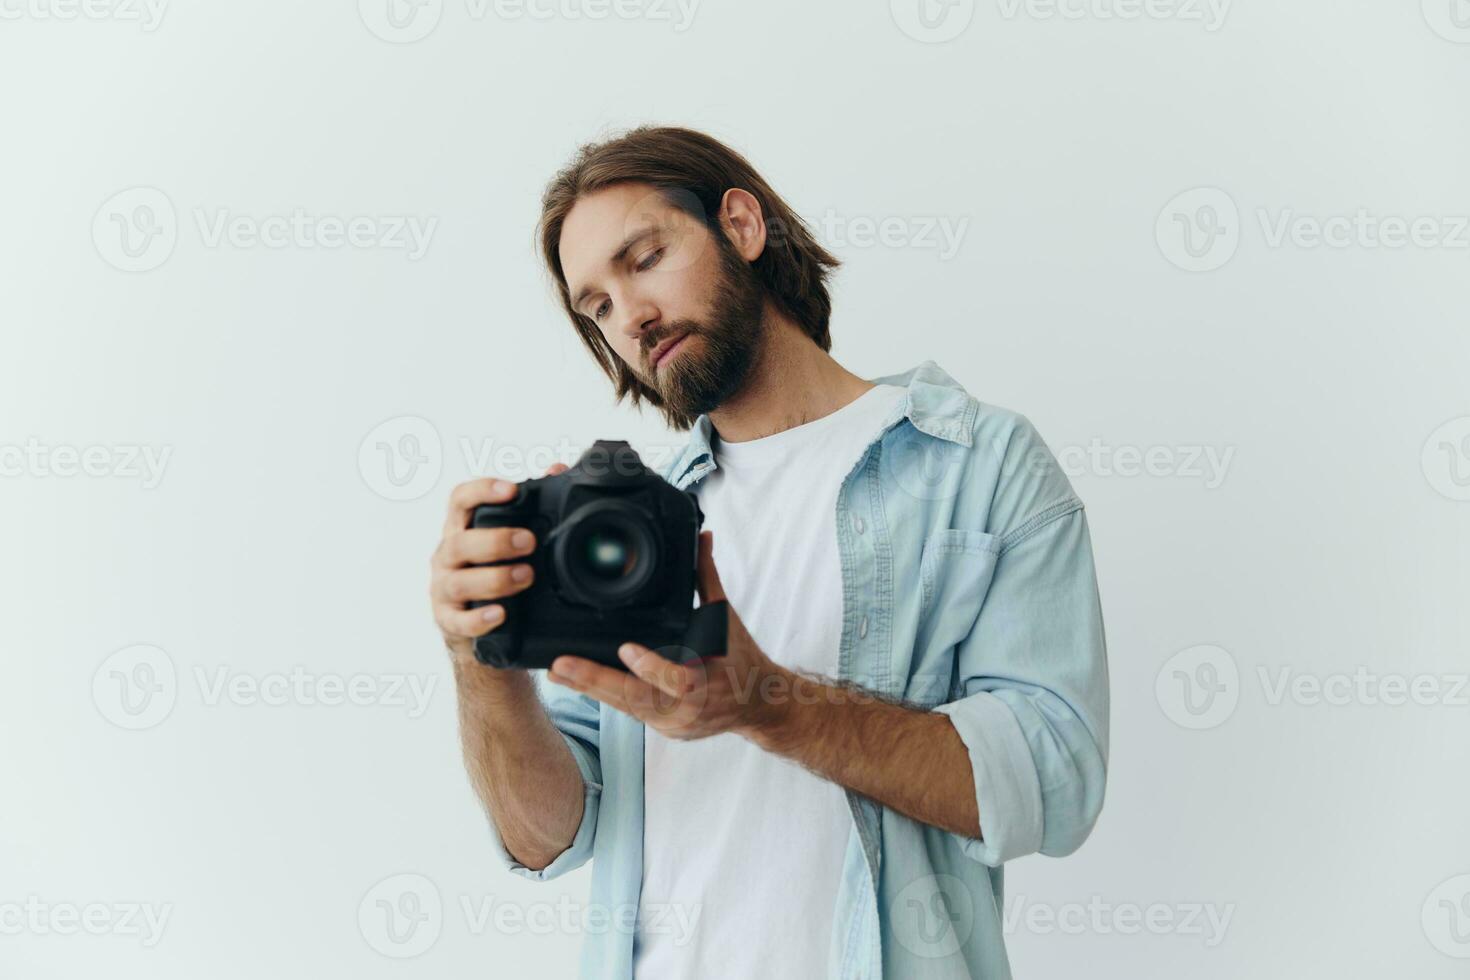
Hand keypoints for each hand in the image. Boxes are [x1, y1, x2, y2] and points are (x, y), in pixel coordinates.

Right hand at [430, 463, 568, 663]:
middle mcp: (448, 555)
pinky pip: (457, 620)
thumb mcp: (510, 536)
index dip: (482, 491)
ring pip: (459, 581)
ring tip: (525, 577)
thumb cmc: (494, 568)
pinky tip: (500, 614)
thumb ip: (532, 504)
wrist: (478, 623)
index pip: (460, 500)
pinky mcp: (447, 620)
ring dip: (494, 579)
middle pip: (460, 542)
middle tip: (529, 542)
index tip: (511, 491)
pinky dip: (478, 618)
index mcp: (462, 528)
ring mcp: (444, 588)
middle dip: (496, 541)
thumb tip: (557, 469)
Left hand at [546, 530, 784, 740]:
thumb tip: (702, 537)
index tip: (626, 648)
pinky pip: (631, 713)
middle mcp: (691, 706)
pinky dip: (604, 697)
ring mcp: (677, 723)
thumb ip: (707, 578)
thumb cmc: (740, 656)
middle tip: (563, 665)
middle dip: (597, 681)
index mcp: (709, 676)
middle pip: (639, 699)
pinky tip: (576, 684)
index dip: (652, 667)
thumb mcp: (725, 616)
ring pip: (627, 708)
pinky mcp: (667, 731)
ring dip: (590, 689)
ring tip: (558, 672)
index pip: (679, 679)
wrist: (758, 703)